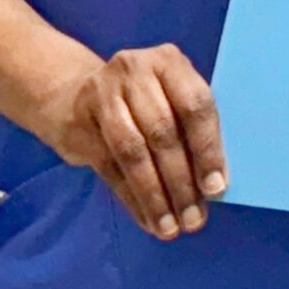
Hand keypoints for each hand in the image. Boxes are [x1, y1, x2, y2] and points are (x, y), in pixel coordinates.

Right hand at [35, 44, 226, 240]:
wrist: (71, 91)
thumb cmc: (143, 99)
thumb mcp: (170, 95)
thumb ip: (191, 126)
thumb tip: (215, 183)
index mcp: (170, 61)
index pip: (195, 105)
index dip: (207, 149)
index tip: (216, 188)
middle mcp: (135, 70)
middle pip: (162, 132)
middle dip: (181, 182)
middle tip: (194, 219)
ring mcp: (103, 94)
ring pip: (133, 153)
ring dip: (155, 197)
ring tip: (170, 227)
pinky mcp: (79, 122)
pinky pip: (109, 168)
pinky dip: (132, 199)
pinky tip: (148, 220)